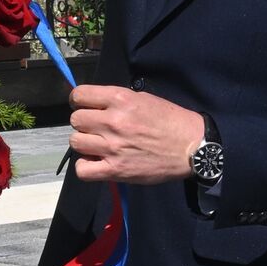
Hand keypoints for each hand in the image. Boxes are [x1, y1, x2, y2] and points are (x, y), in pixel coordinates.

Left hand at [68, 84, 203, 183]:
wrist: (191, 147)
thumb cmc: (169, 120)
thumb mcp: (143, 98)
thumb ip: (117, 100)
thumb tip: (95, 104)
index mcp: (121, 99)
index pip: (79, 95)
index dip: (79, 101)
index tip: (85, 106)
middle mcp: (113, 121)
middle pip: (75, 119)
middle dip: (83, 122)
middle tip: (96, 128)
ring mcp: (113, 147)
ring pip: (75, 142)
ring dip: (84, 143)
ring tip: (98, 145)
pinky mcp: (116, 170)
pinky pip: (83, 170)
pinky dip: (86, 167)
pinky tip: (97, 162)